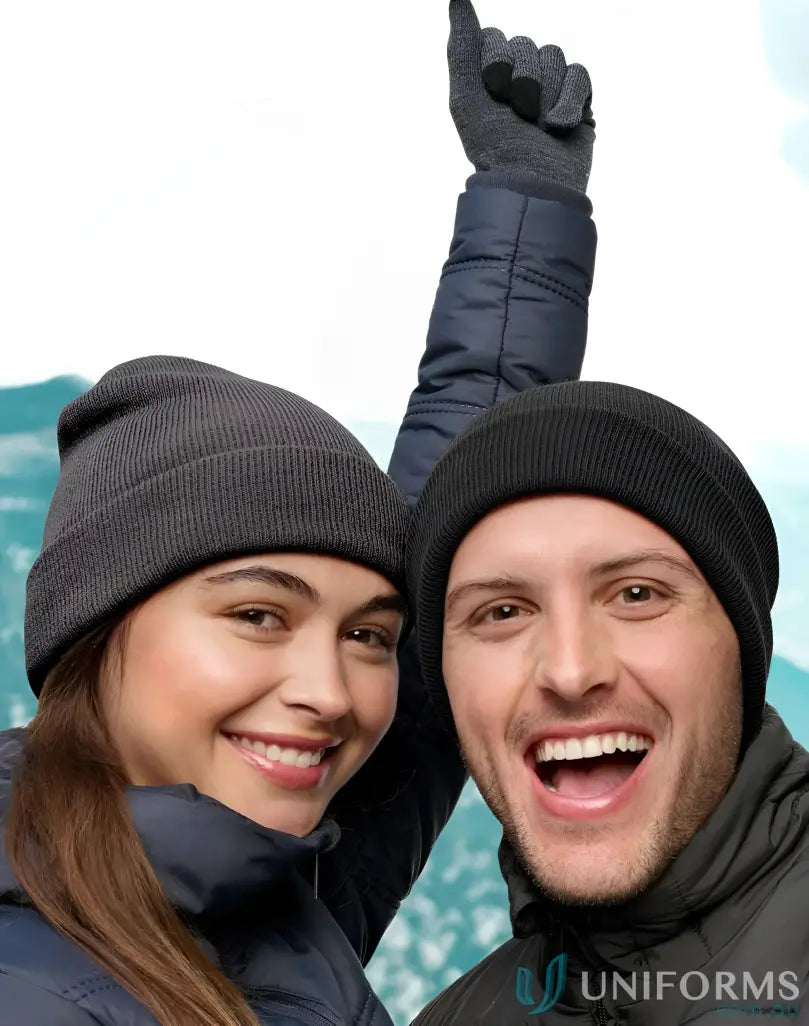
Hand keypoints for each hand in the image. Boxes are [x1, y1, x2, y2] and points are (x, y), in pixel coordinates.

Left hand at [448, 0, 594, 192]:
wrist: (533, 183)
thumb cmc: (494, 147)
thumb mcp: (467, 98)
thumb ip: (461, 47)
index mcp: (490, 76)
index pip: (495, 39)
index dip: (496, 65)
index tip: (494, 96)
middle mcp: (521, 75)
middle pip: (526, 45)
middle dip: (522, 82)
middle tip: (518, 116)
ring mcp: (551, 86)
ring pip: (553, 56)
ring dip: (544, 95)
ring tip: (538, 126)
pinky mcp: (579, 99)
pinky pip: (579, 73)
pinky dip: (568, 101)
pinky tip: (559, 126)